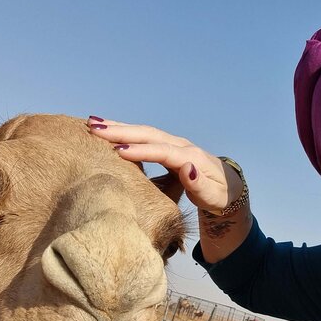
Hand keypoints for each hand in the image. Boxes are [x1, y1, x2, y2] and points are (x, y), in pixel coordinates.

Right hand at [87, 117, 242, 212]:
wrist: (228, 186)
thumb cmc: (219, 195)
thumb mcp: (213, 196)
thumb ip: (199, 185)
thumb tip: (187, 168)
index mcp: (191, 158)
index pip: (163, 152)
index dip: (141, 151)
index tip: (118, 152)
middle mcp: (181, 146)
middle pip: (149, 135)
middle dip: (122, 132)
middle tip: (96, 130)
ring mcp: (173, 143)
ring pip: (143, 131)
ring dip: (119, 127)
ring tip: (93, 123)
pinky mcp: (167, 146)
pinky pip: (143, 136)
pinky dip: (124, 130)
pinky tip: (105, 128)